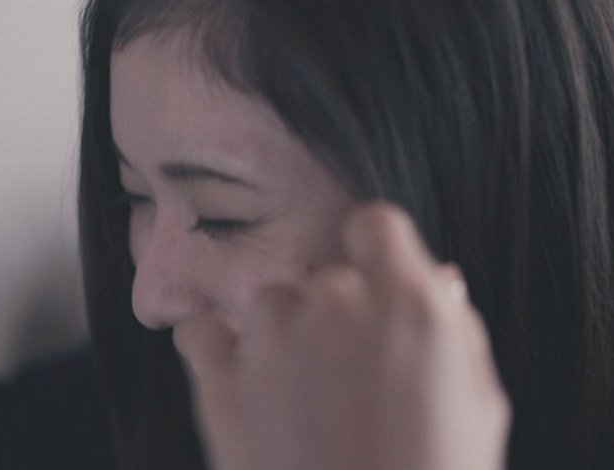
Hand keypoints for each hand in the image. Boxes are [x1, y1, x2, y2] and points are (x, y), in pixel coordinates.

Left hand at [173, 202, 510, 469]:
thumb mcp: (477, 406)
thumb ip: (457, 330)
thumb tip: (443, 278)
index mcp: (407, 304)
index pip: (375, 223)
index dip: (374, 252)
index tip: (374, 281)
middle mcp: (335, 305)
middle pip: (323, 277)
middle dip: (335, 315)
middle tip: (345, 376)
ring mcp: (272, 340)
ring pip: (268, 302)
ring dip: (281, 334)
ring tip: (300, 395)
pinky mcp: (220, 381)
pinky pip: (200, 331)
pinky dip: (214, 347)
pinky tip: (238, 378)